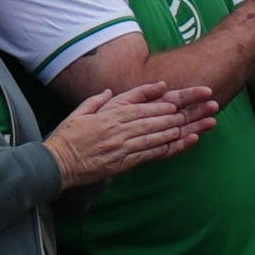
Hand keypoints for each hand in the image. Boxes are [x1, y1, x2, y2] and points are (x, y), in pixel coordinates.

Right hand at [37, 77, 214, 188]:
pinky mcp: (124, 162)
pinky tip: (182, 143)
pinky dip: (168, 148)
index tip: (176, 102)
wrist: (56, 164)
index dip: (160, 104)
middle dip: (178, 114)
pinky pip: (150, 154)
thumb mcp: (78, 113)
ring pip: (156, 135)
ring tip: (198, 125)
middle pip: (154, 119)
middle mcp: (118, 129)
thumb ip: (97, 100)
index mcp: (108, 116)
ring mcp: (123, 146)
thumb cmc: (66, 138)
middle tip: (197, 110)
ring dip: (179, 130)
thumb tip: (112, 91)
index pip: (139, 106)